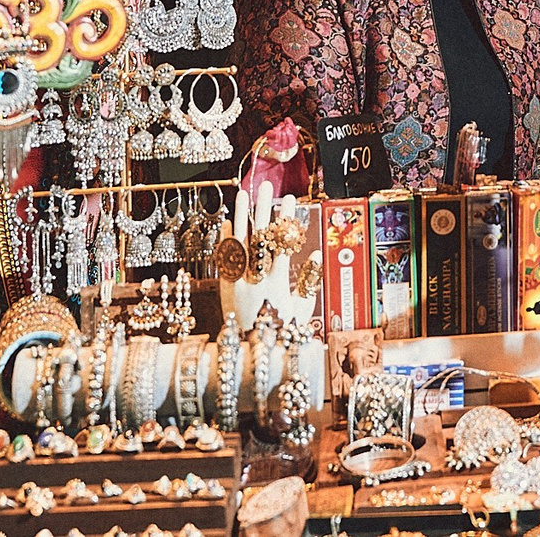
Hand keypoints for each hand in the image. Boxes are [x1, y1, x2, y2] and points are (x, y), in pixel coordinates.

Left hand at [217, 183, 316, 330]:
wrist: (253, 352)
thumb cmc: (281, 333)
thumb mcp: (301, 311)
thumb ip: (308, 283)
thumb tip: (314, 256)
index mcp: (277, 284)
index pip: (282, 243)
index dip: (285, 220)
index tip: (290, 200)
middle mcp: (256, 279)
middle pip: (260, 237)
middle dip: (264, 209)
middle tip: (268, 187)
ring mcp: (238, 281)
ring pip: (239, 242)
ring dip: (242, 215)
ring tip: (243, 193)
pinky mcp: (225, 286)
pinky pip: (224, 257)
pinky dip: (226, 239)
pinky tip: (227, 221)